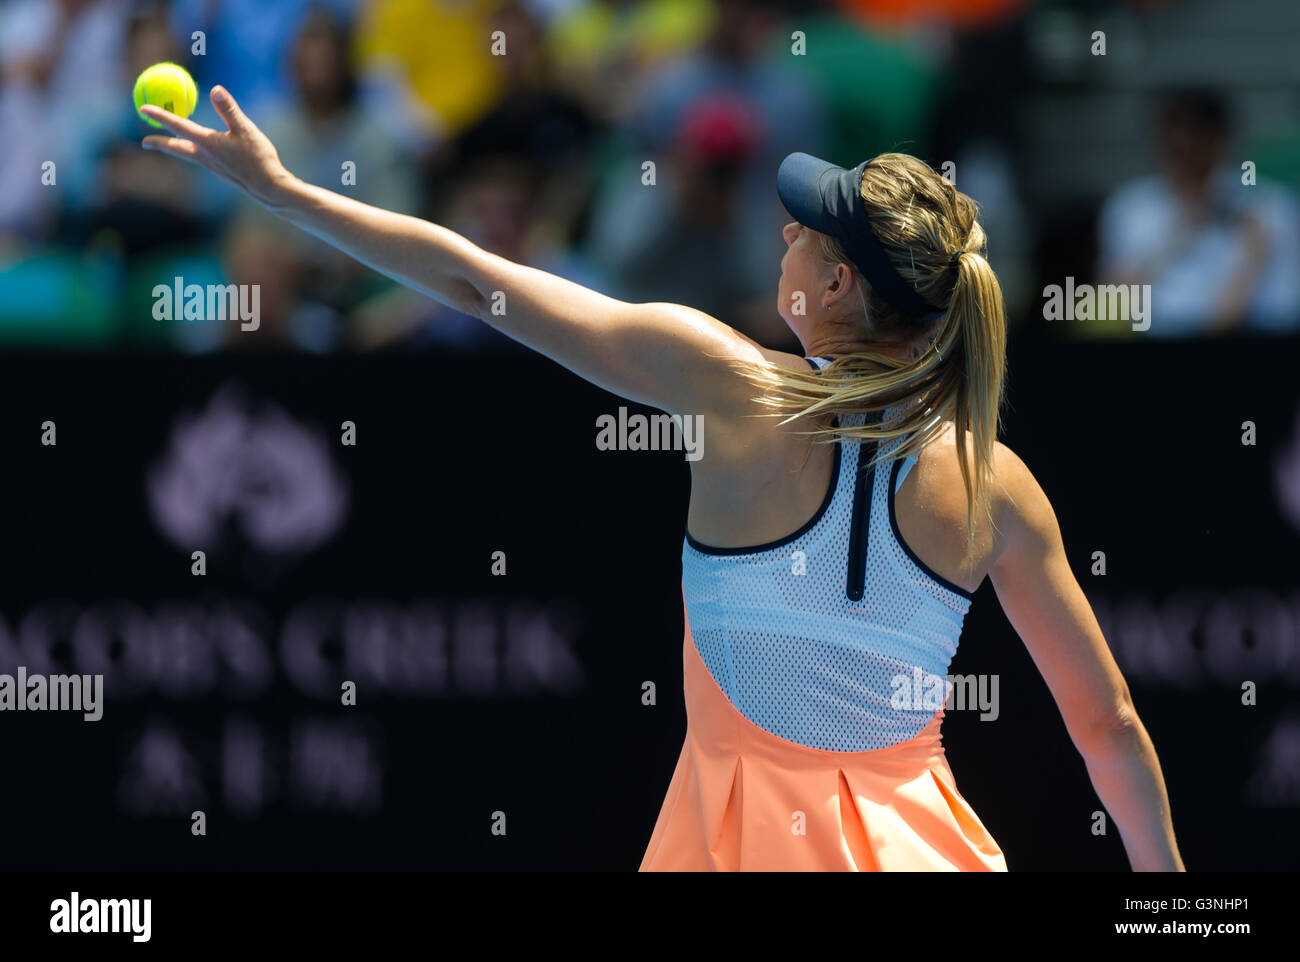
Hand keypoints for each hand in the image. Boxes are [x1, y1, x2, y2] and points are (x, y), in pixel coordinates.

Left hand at [141, 85, 294, 207]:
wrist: (269, 188)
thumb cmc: (259, 159)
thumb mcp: (246, 129)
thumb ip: (229, 109)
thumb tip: (215, 89)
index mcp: (207, 143)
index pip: (178, 126)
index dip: (159, 116)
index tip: (142, 109)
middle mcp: (205, 156)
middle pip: (176, 148)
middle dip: (159, 144)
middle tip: (144, 142)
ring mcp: (213, 167)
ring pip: (188, 154)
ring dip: (175, 148)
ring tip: (167, 144)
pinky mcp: (222, 173)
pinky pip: (201, 159)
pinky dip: (193, 151)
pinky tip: (202, 150)